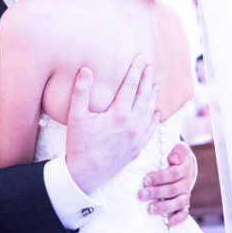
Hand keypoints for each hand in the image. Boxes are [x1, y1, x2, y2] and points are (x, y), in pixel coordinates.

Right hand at [65, 55, 157, 194]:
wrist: (85, 174)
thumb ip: (81, 91)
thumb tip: (86, 70)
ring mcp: (137, 138)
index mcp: (119, 115)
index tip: (141, 58)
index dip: (136, 70)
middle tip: (150, 66)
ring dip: (152, 97)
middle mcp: (133, 125)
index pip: (130, 86)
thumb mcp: (76, 116)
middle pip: (144, 96)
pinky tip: (155, 112)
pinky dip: (154, 118)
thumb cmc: (79, 145)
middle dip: (147, 79)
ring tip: (154, 85)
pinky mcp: (138, 148)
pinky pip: (151, 129)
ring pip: (150, 112)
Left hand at [140, 141, 195, 226]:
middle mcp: (185, 183)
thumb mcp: (180, 148)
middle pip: (172, 189)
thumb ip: (177, 151)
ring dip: (163, 207)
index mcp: (184, 169)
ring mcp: (185, 194)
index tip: (145, 180)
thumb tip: (172, 159)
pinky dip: (177, 218)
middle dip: (156, 192)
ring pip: (177, 202)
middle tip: (141, 194)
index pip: (173, 174)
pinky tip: (169, 223)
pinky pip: (184, 213)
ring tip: (149, 209)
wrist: (185, 165)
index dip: (159, 177)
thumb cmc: (176, 156)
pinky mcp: (184, 204)